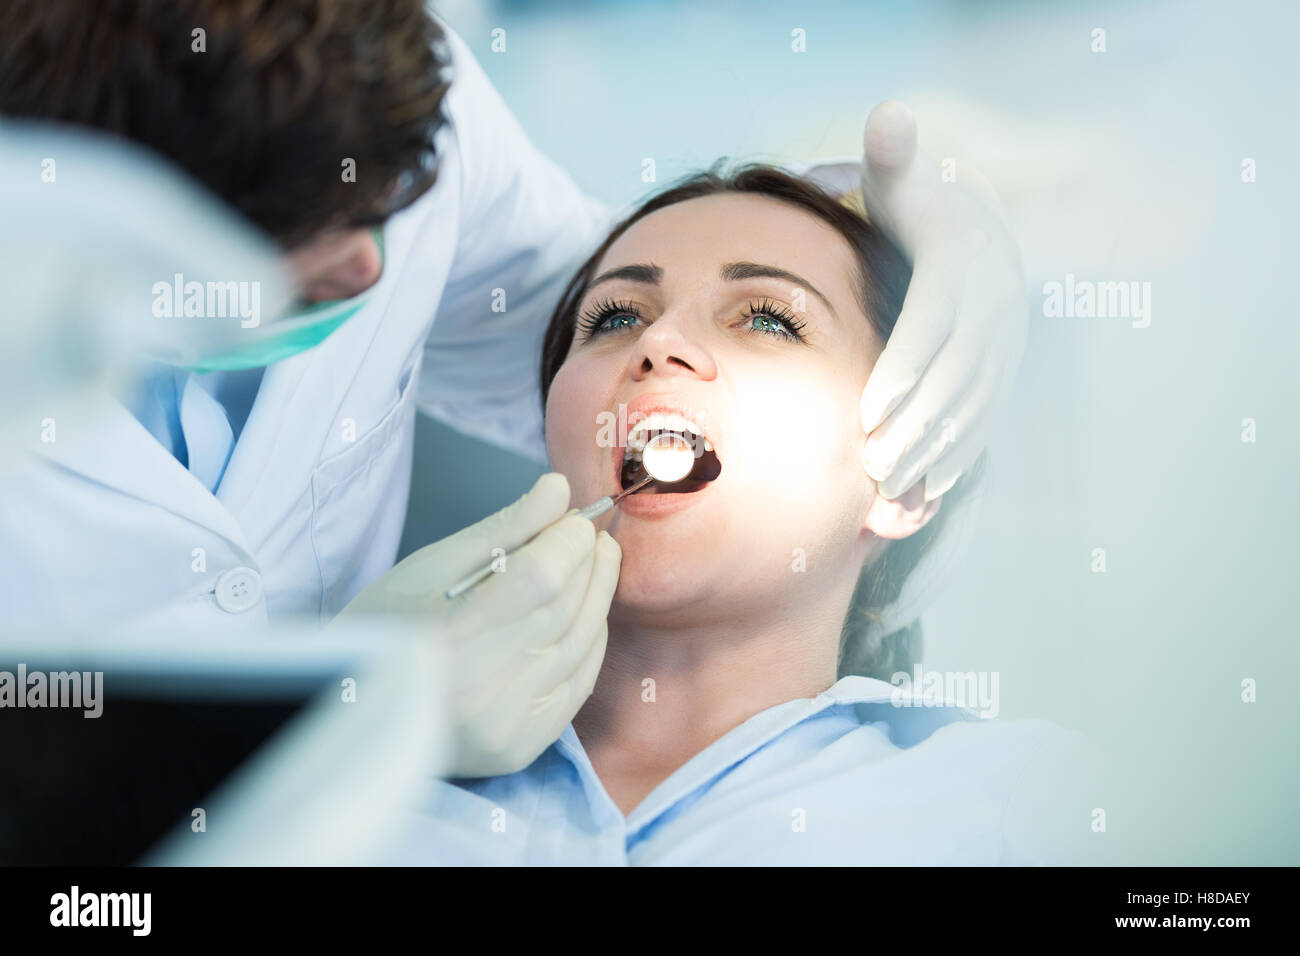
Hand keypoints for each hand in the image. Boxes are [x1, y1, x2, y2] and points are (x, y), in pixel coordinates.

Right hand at [330, 472, 620, 776]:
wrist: (354, 708)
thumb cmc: (388, 625)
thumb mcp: (431, 565)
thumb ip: (502, 528)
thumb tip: (559, 489)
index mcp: (449, 635)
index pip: (541, 577)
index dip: (568, 541)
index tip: (575, 518)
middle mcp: (482, 686)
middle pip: (565, 608)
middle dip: (588, 562)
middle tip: (589, 535)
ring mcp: (505, 724)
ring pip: (580, 644)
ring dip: (597, 597)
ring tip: (596, 563)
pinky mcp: (519, 749)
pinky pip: (578, 687)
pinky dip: (591, 644)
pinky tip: (589, 615)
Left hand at [857, 100, 1027, 500]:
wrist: (984, 222)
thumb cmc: (923, 202)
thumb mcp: (907, 173)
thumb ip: (894, 152)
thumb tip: (888, 115)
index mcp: (966, 266)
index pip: (934, 325)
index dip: (904, 369)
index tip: (867, 410)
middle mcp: (995, 308)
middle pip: (953, 378)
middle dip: (912, 425)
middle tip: (868, 465)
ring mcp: (1005, 344)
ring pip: (971, 407)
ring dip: (931, 449)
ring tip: (888, 485)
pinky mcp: (1003, 370)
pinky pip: (985, 418)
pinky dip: (959, 453)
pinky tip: (927, 485)